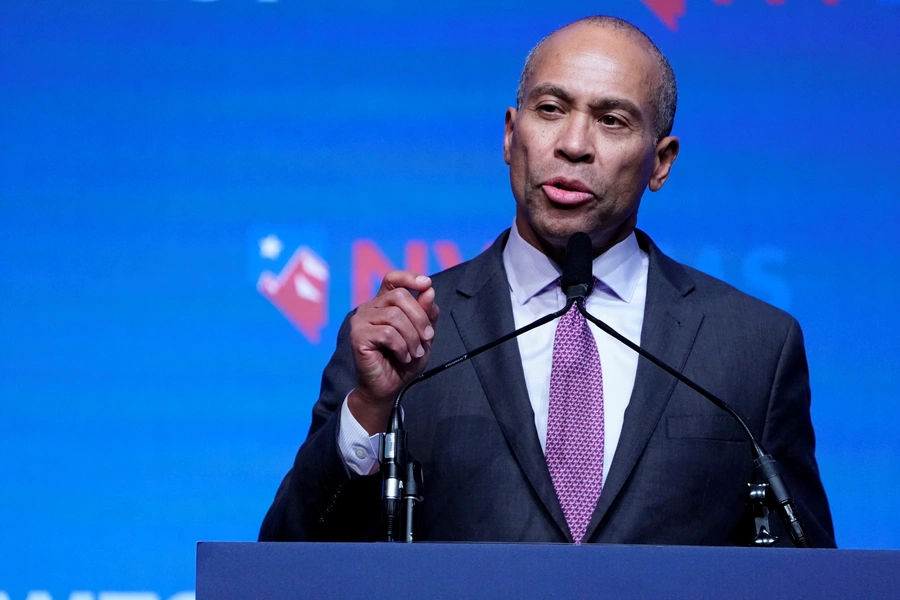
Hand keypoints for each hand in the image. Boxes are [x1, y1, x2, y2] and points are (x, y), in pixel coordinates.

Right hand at [348, 270, 439, 433]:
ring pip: (394, 316)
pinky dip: (401, 347)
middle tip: (428, 338)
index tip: (427, 284)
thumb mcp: (423, 335)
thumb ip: (427, 313)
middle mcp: (370, 308)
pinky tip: (403, 357)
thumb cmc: (404, 360)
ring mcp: (361, 321)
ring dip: (412, 337)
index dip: (409, 277)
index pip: (392, 279)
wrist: (388, 387)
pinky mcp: (358, 336)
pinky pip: (387, 333)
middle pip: (399, 296)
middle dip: (420, 317)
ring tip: (414, 353)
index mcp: (384, 303)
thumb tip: (429, 290)